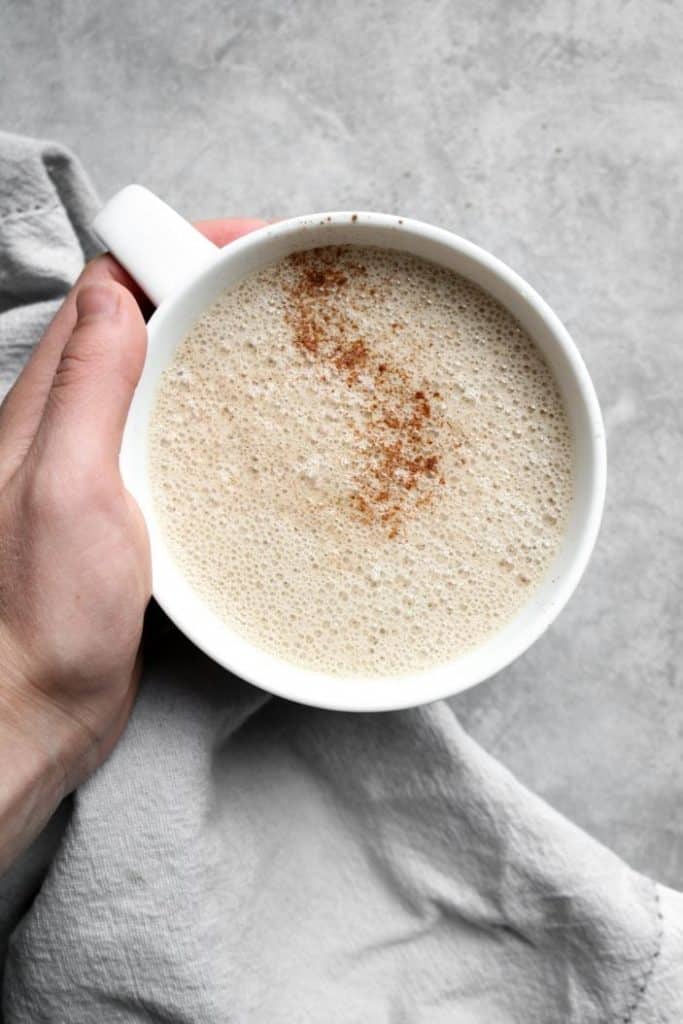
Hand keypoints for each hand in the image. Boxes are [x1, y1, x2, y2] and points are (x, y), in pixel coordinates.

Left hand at [0, 218, 263, 872]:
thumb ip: (86, 391)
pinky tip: (258, 431)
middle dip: (212, 289)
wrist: (36, 709)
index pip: (111, 286)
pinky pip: (179, 435)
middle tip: (287, 290)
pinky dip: (218, 412)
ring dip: (219, 347)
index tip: (248, 244)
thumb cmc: (38, 614)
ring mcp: (107, 465)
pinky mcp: (137, 508)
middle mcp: (74, 424)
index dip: (174, 248)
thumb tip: (116, 296)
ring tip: (288, 345)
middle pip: (145, 321)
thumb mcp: (64, 490)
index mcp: (52, 403)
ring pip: (166, 376)